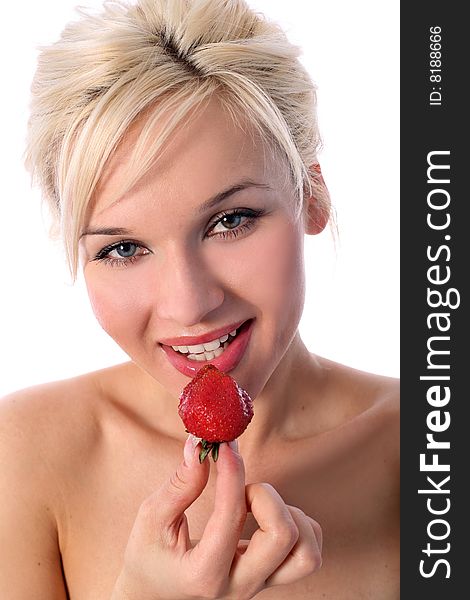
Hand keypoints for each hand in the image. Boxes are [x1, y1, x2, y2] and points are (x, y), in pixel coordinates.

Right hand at [111, 437, 321, 599]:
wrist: (152, 597)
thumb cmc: (149, 558)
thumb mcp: (151, 520)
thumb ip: (179, 484)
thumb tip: (201, 446)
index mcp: (204, 573)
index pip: (231, 516)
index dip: (231, 472)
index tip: (225, 447)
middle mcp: (239, 586)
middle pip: (283, 536)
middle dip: (266, 498)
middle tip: (241, 491)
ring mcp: (259, 587)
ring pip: (308, 553)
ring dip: (289, 515)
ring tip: (257, 506)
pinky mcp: (271, 580)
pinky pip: (309, 554)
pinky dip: (299, 527)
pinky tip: (267, 517)